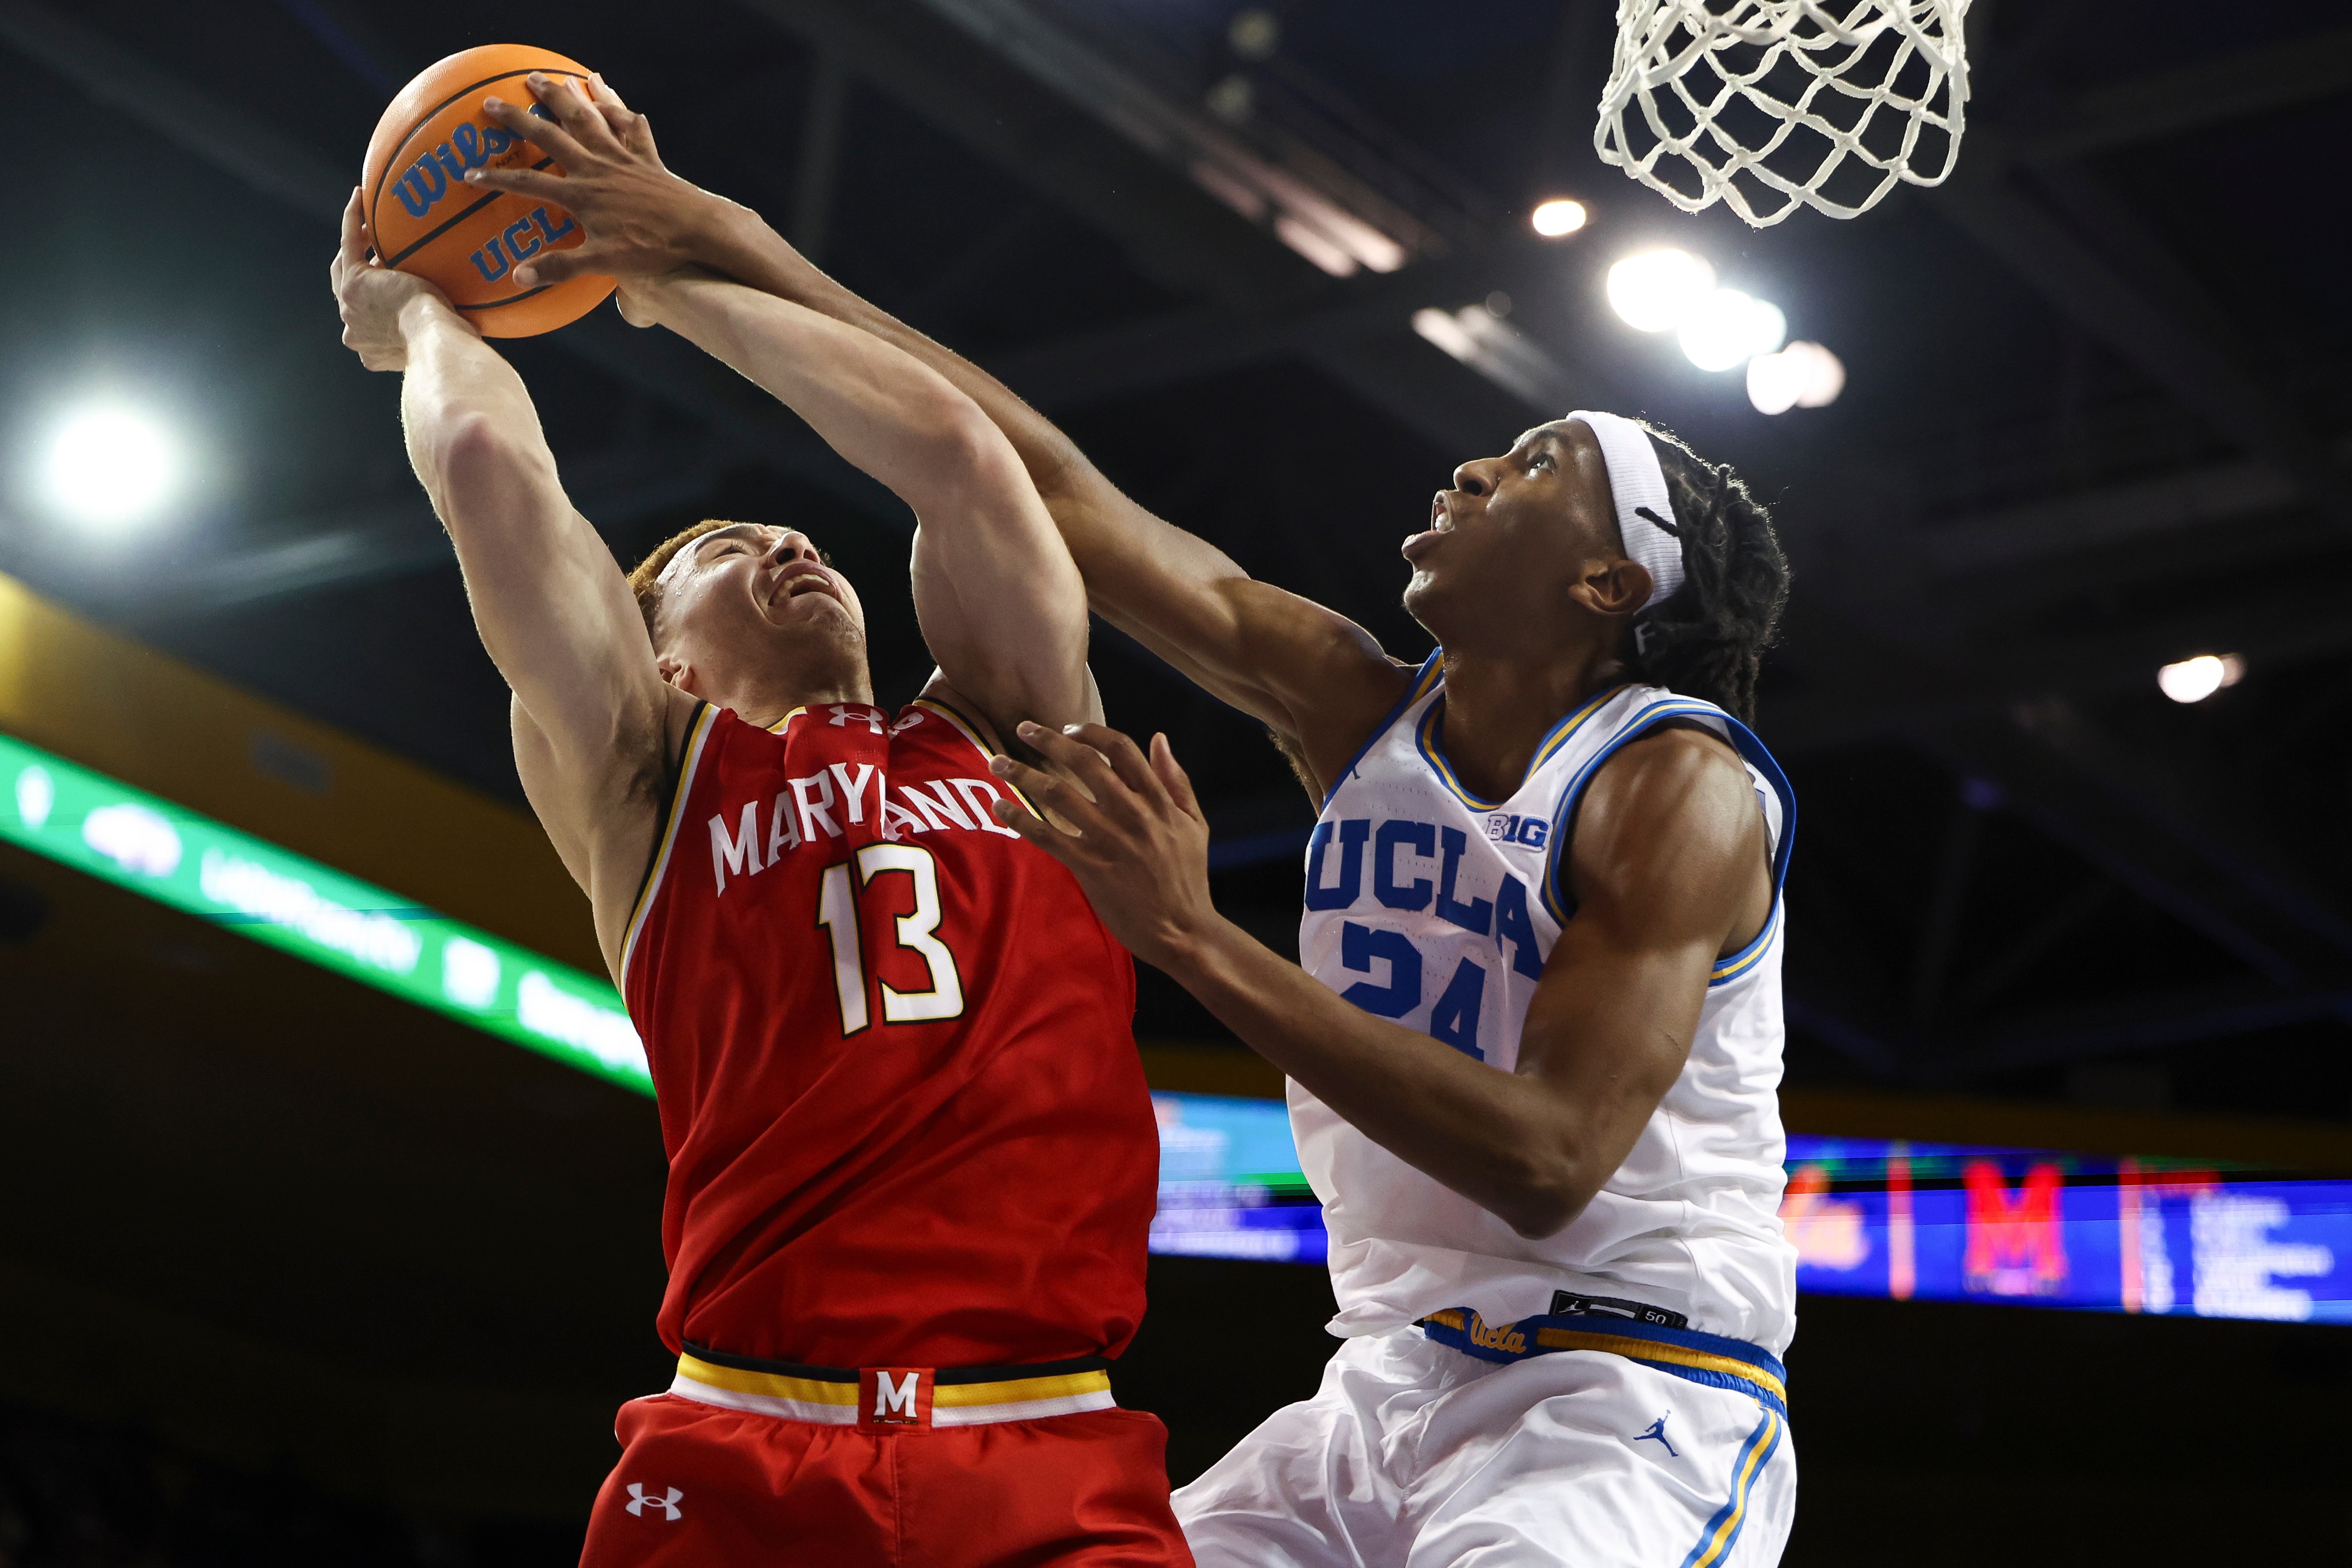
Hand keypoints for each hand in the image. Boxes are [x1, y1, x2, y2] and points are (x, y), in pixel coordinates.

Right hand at [331, 188, 454, 369]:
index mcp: (373, 352)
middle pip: (347, 291)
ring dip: (354, 241)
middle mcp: (354, 333)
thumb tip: (470, 324)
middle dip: (358, 268)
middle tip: (371, 246)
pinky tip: (360, 197)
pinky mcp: (354, 283)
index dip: (377, 295)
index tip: (389, 277)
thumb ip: (440, 331)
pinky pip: (349, 242)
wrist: (438, 343)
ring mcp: (349, 307)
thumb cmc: (453, 346)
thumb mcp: (442, 339)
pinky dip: (352, 218)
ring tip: (367, 221)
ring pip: (344, 265)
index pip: (369, 317)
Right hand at [465, 71, 732, 291]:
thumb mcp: (603, 263)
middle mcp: (597, 169)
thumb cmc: (652, 249)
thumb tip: (519, 275)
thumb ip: (560, 267)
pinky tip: (610, 97)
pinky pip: (631, 128)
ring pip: (587, 119)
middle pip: (550, 136)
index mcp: (581, 194)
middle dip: (519, 118)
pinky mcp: (647, 158)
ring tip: (546, 77)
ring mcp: (623, 158)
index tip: (469, 173)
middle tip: (492, 100)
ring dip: (564, 97)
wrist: (699, 230)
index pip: (528, 184)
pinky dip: (620, 111)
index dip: (497, 180)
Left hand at [986, 723, 1222, 968]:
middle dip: (1048, 740)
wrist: (1182, 930)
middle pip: (1084, 763)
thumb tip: (1159, 738)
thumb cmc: (1188, 876)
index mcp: (1158, 801)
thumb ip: (1176, 780)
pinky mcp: (1090, 868)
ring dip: (1023, 774)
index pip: (1121, 749)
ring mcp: (1109, 840)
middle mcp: (1132, 814)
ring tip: (998, 763)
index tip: (1069, 728)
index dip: (1091, 732)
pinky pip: (1047, 836)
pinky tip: (1000, 806)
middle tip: (1023, 728)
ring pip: (1058, 794)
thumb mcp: (1194, 823)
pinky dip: (1020, 818)